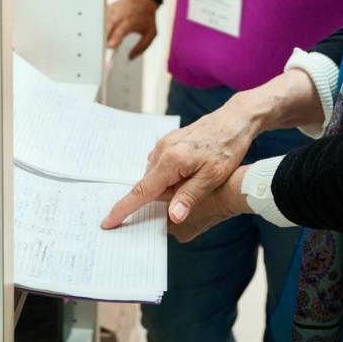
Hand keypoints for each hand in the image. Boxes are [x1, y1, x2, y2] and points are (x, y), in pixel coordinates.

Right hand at [100, 92, 261, 228]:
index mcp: (171, 160)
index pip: (142, 190)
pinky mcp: (171, 140)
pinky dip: (170, 175)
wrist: (235, 120)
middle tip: (186, 199)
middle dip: (160, 198)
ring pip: (156, 175)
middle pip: (150, 184)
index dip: (124, 208)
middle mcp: (163, 149)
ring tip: (195, 183)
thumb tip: (172, 217)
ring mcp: (166, 143)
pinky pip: (162, 164)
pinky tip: (190, 174)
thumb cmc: (227, 147)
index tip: (107, 222)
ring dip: (168, 186)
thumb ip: (190, 197)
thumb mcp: (213, 177)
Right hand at [106, 0, 157, 58]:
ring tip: (104, 41)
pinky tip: (104, 31)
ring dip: (101, 34)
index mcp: (131, 21)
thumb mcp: (151, 33)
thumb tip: (130, 58)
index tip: (110, 46)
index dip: (115, 38)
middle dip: (103, 39)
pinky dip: (101, 27)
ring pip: (102, 24)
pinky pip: (101, 20)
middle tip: (103, 50)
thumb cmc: (147, 17)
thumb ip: (142, 47)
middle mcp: (120, 15)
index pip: (121, 31)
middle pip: (107, 28)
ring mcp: (112, 10)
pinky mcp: (107, 8)